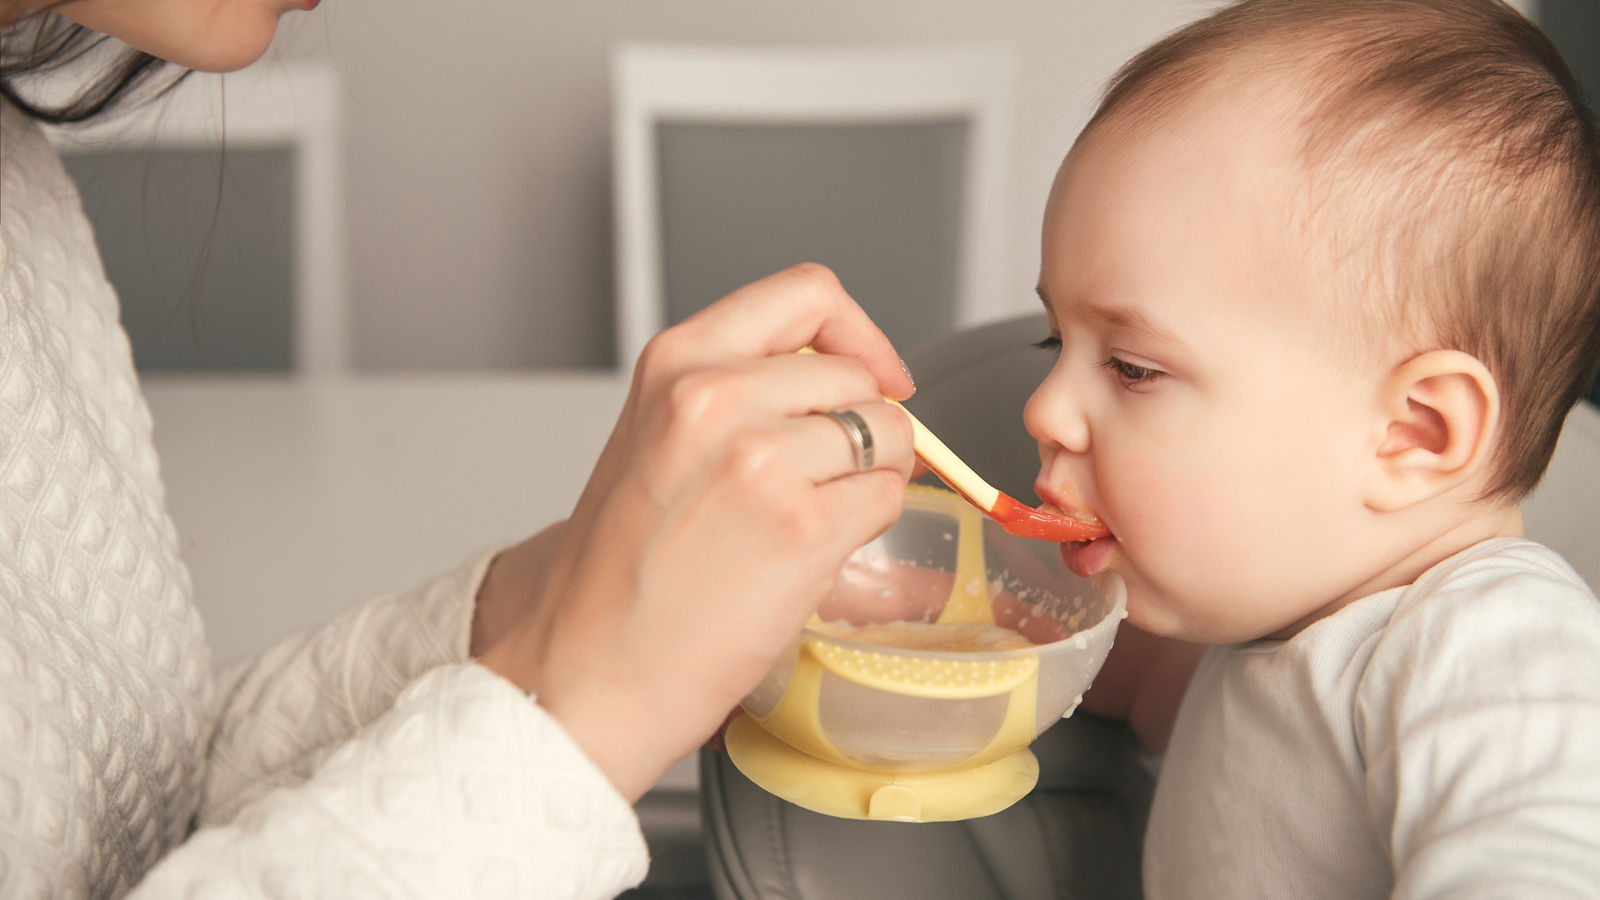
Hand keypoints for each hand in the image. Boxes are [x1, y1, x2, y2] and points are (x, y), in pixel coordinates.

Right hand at [475, 264, 915, 800]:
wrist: (585, 669)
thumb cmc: (617, 575)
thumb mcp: (657, 438)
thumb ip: (737, 392)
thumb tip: (844, 385)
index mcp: (677, 362)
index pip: (807, 292)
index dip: (859, 332)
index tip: (873, 372)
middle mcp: (717, 396)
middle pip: (857, 375)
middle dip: (862, 427)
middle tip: (822, 481)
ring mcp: (761, 459)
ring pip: (886, 434)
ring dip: (869, 478)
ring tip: (805, 522)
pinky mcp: (802, 527)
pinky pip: (887, 498)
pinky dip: (868, 525)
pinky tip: (810, 555)